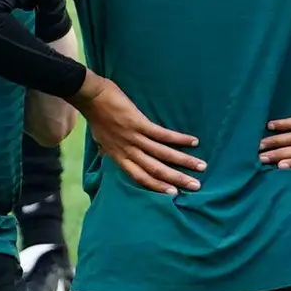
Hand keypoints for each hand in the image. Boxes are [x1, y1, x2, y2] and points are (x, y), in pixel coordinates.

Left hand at [76, 73, 200, 192]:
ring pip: (162, 154)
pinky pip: (162, 135)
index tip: (174, 193)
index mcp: (119, 157)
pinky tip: (193, 141)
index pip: (140, 177)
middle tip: (196, 185)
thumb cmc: (96, 117)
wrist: (90, 96)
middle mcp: (128, 151)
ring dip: (183, 161)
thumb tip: (108, 155)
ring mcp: (134, 138)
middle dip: (177, 179)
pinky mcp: (139, 123)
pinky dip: (179, 139)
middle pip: (155, 170)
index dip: (158, 186)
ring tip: (201, 165)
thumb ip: (108, 150)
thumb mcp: (100, 140)